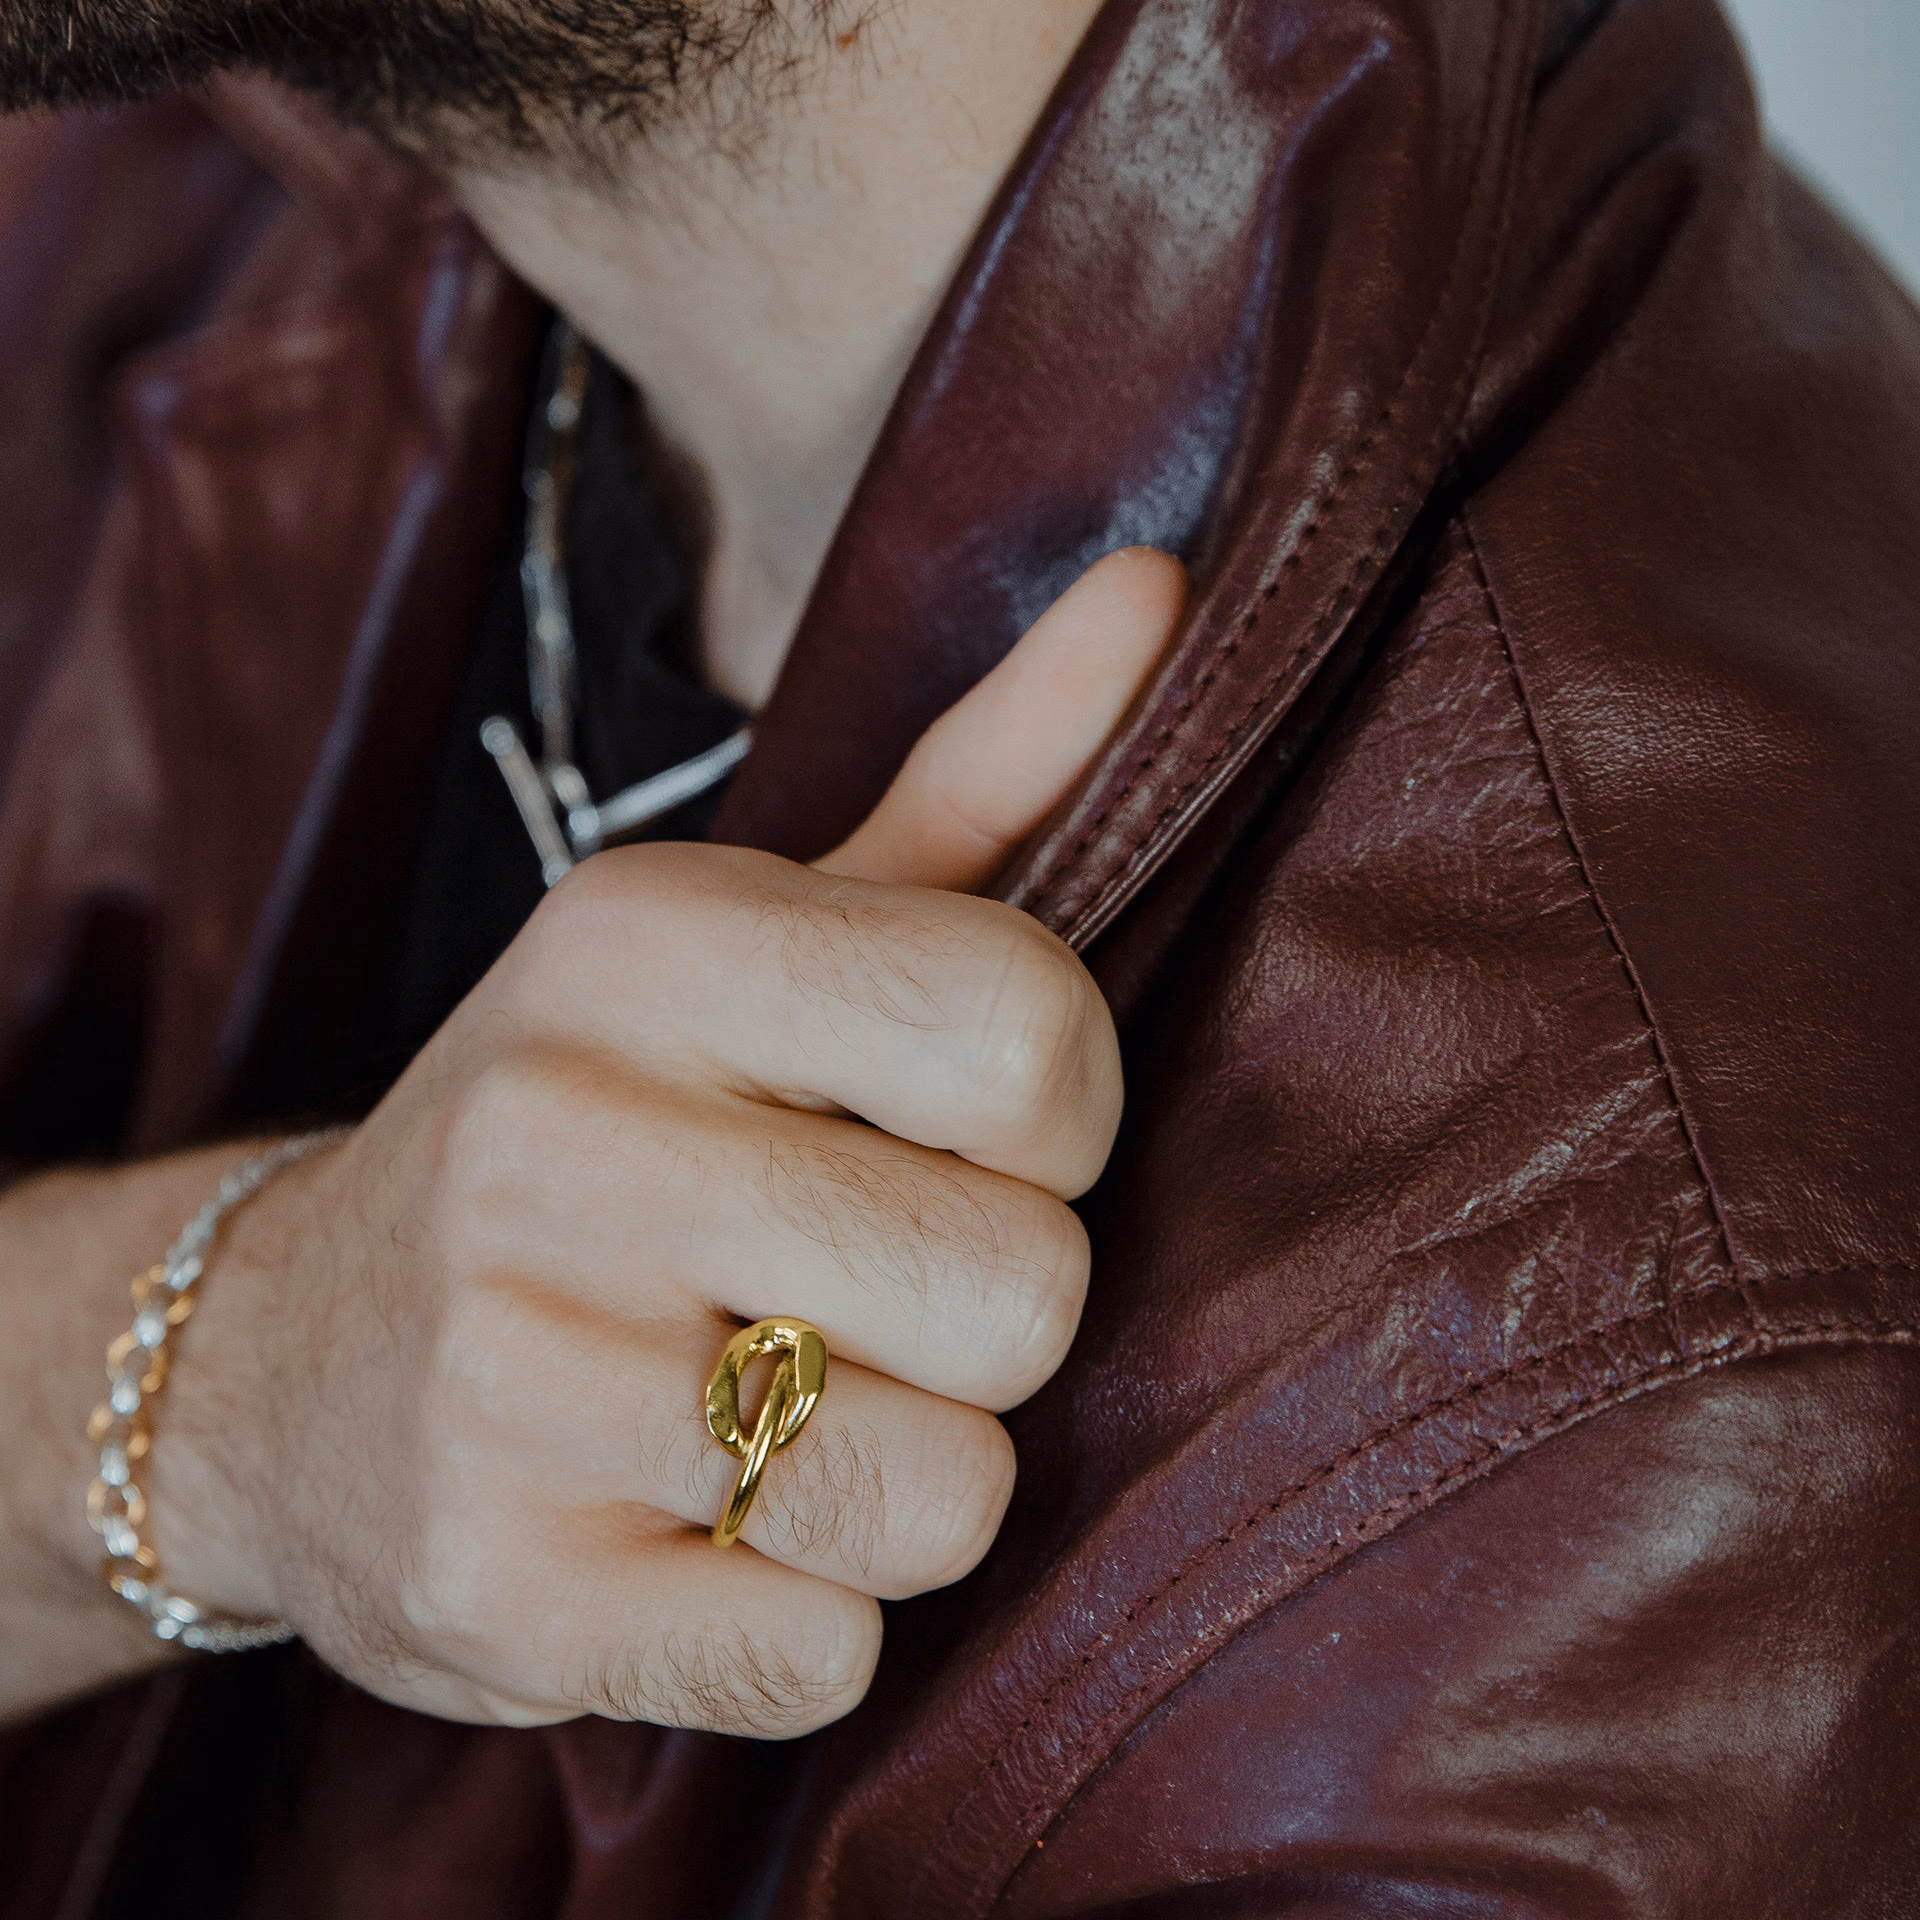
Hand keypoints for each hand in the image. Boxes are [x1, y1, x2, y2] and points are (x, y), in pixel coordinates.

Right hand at [152, 548, 1184, 1736]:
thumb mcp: (761, 926)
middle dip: (982, 1319)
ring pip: (947, 1498)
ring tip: (764, 1412)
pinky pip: (824, 1655)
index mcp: (651, 940)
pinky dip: (796, 1615)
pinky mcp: (498, 1587)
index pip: (1042, 1038)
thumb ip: (987, 771)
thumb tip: (1165, 585)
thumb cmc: (597, 1125)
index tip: (956, 1137)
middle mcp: (566, 1136)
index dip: (1051, 1123)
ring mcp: (515, 1374)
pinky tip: (687, 1530)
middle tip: (850, 1293)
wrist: (288, 1359)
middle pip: (1028, 1291)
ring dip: (897, 1477)